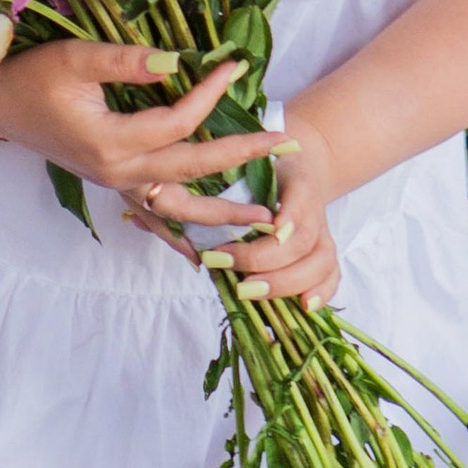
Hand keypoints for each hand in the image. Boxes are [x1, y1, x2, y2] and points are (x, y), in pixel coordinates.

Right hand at [0, 38, 277, 228]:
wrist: (0, 105)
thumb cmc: (35, 77)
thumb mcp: (76, 59)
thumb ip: (126, 61)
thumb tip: (176, 63)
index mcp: (111, 140)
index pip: (178, 122)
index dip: (210, 94)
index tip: (236, 66)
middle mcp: (119, 171)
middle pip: (193, 169)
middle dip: (242, 156)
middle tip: (286, 143)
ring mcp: (118, 185)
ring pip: (180, 207)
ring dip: (225, 212)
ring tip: (268, 217)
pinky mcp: (116, 186)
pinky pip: (157, 217)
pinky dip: (185, 233)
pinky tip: (211, 248)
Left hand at [185, 104, 342, 311]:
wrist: (300, 161)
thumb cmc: (261, 165)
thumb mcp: (233, 164)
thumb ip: (197, 189)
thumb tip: (134, 218)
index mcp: (295, 182)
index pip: (295, 206)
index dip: (279, 226)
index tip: (258, 235)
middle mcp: (312, 209)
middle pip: (301, 242)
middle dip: (265, 261)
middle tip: (230, 271)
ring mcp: (322, 232)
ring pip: (320, 261)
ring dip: (287, 282)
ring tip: (250, 291)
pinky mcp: (324, 249)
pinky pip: (332, 274)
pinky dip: (322, 292)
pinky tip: (303, 306)